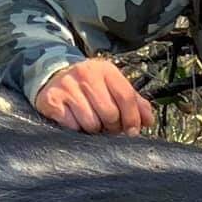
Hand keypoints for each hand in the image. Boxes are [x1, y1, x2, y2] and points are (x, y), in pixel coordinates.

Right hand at [35, 58, 154, 133]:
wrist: (53, 77)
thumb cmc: (89, 86)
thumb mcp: (112, 86)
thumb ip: (133, 101)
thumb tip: (148, 121)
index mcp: (106, 70)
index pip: (126, 97)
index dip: (132, 118)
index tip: (132, 131)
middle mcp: (86, 74)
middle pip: (110, 113)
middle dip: (112, 126)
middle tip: (108, 126)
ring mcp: (67, 86)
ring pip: (91, 123)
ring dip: (94, 129)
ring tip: (92, 123)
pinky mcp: (52, 99)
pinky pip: (72, 126)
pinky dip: (77, 129)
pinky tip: (76, 121)